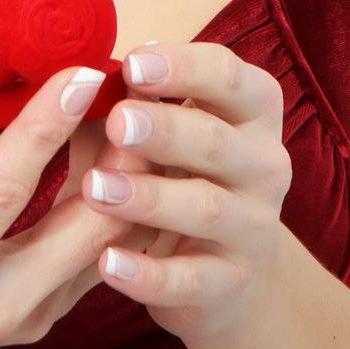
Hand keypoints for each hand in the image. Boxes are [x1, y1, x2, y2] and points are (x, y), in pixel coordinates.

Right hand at [0, 43, 162, 348]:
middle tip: (129, 80)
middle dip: (115, 150)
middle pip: (82, 225)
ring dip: (123, 174)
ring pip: (104, 245)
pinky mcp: (37, 319)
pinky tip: (111, 149)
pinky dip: (113, 202)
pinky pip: (96, 259)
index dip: (46, 126)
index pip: (4, 190)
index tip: (80, 71)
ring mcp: (22, 321)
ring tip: (127, 104)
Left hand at [81, 39, 291, 348]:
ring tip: (95, 189)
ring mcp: (254, 228)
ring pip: (205, 209)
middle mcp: (264, 165)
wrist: (222, 270)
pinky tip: (107, 262)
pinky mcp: (233, 283)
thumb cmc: (182, 171)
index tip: (132, 64)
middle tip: (116, 122)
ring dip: (149, 197)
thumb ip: (134, 98)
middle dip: (164, 130)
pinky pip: (190, 280)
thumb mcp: (166, 128)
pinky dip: (149, 274)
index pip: (228, 76)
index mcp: (252, 111)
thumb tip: (85, 68)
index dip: (183, 66)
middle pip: (216, 141)